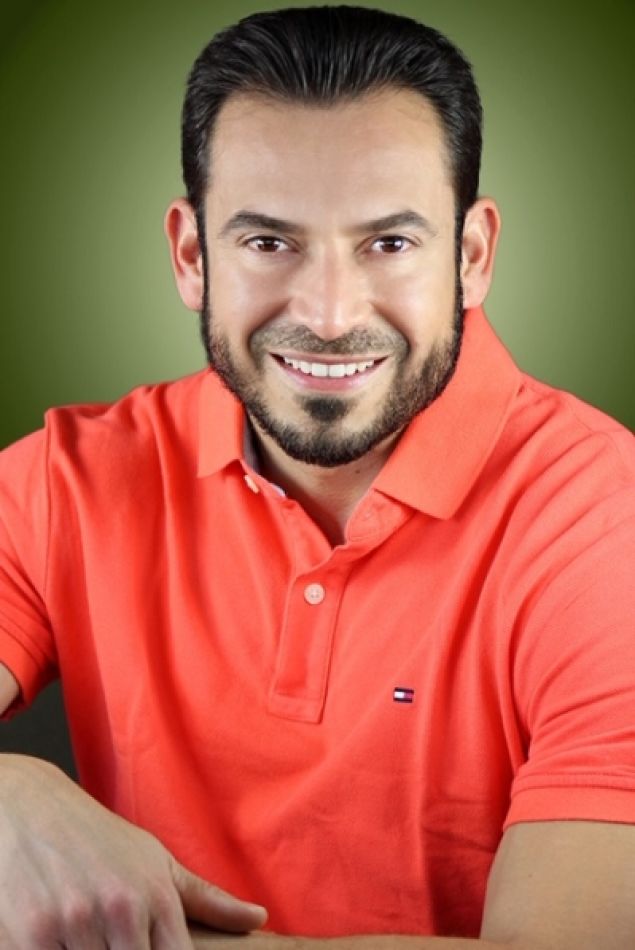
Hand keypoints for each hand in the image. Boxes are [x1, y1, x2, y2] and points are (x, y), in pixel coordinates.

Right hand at [0, 754, 266, 947]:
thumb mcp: (154, 860)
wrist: (28, 805)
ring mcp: (73, 925)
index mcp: (155, 896)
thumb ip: (207, 898)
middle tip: (115, 941)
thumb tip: (259, 918)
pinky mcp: (30, 937)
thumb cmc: (97, 838)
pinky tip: (59, 942)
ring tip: (85, 938)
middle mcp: (119, 910)